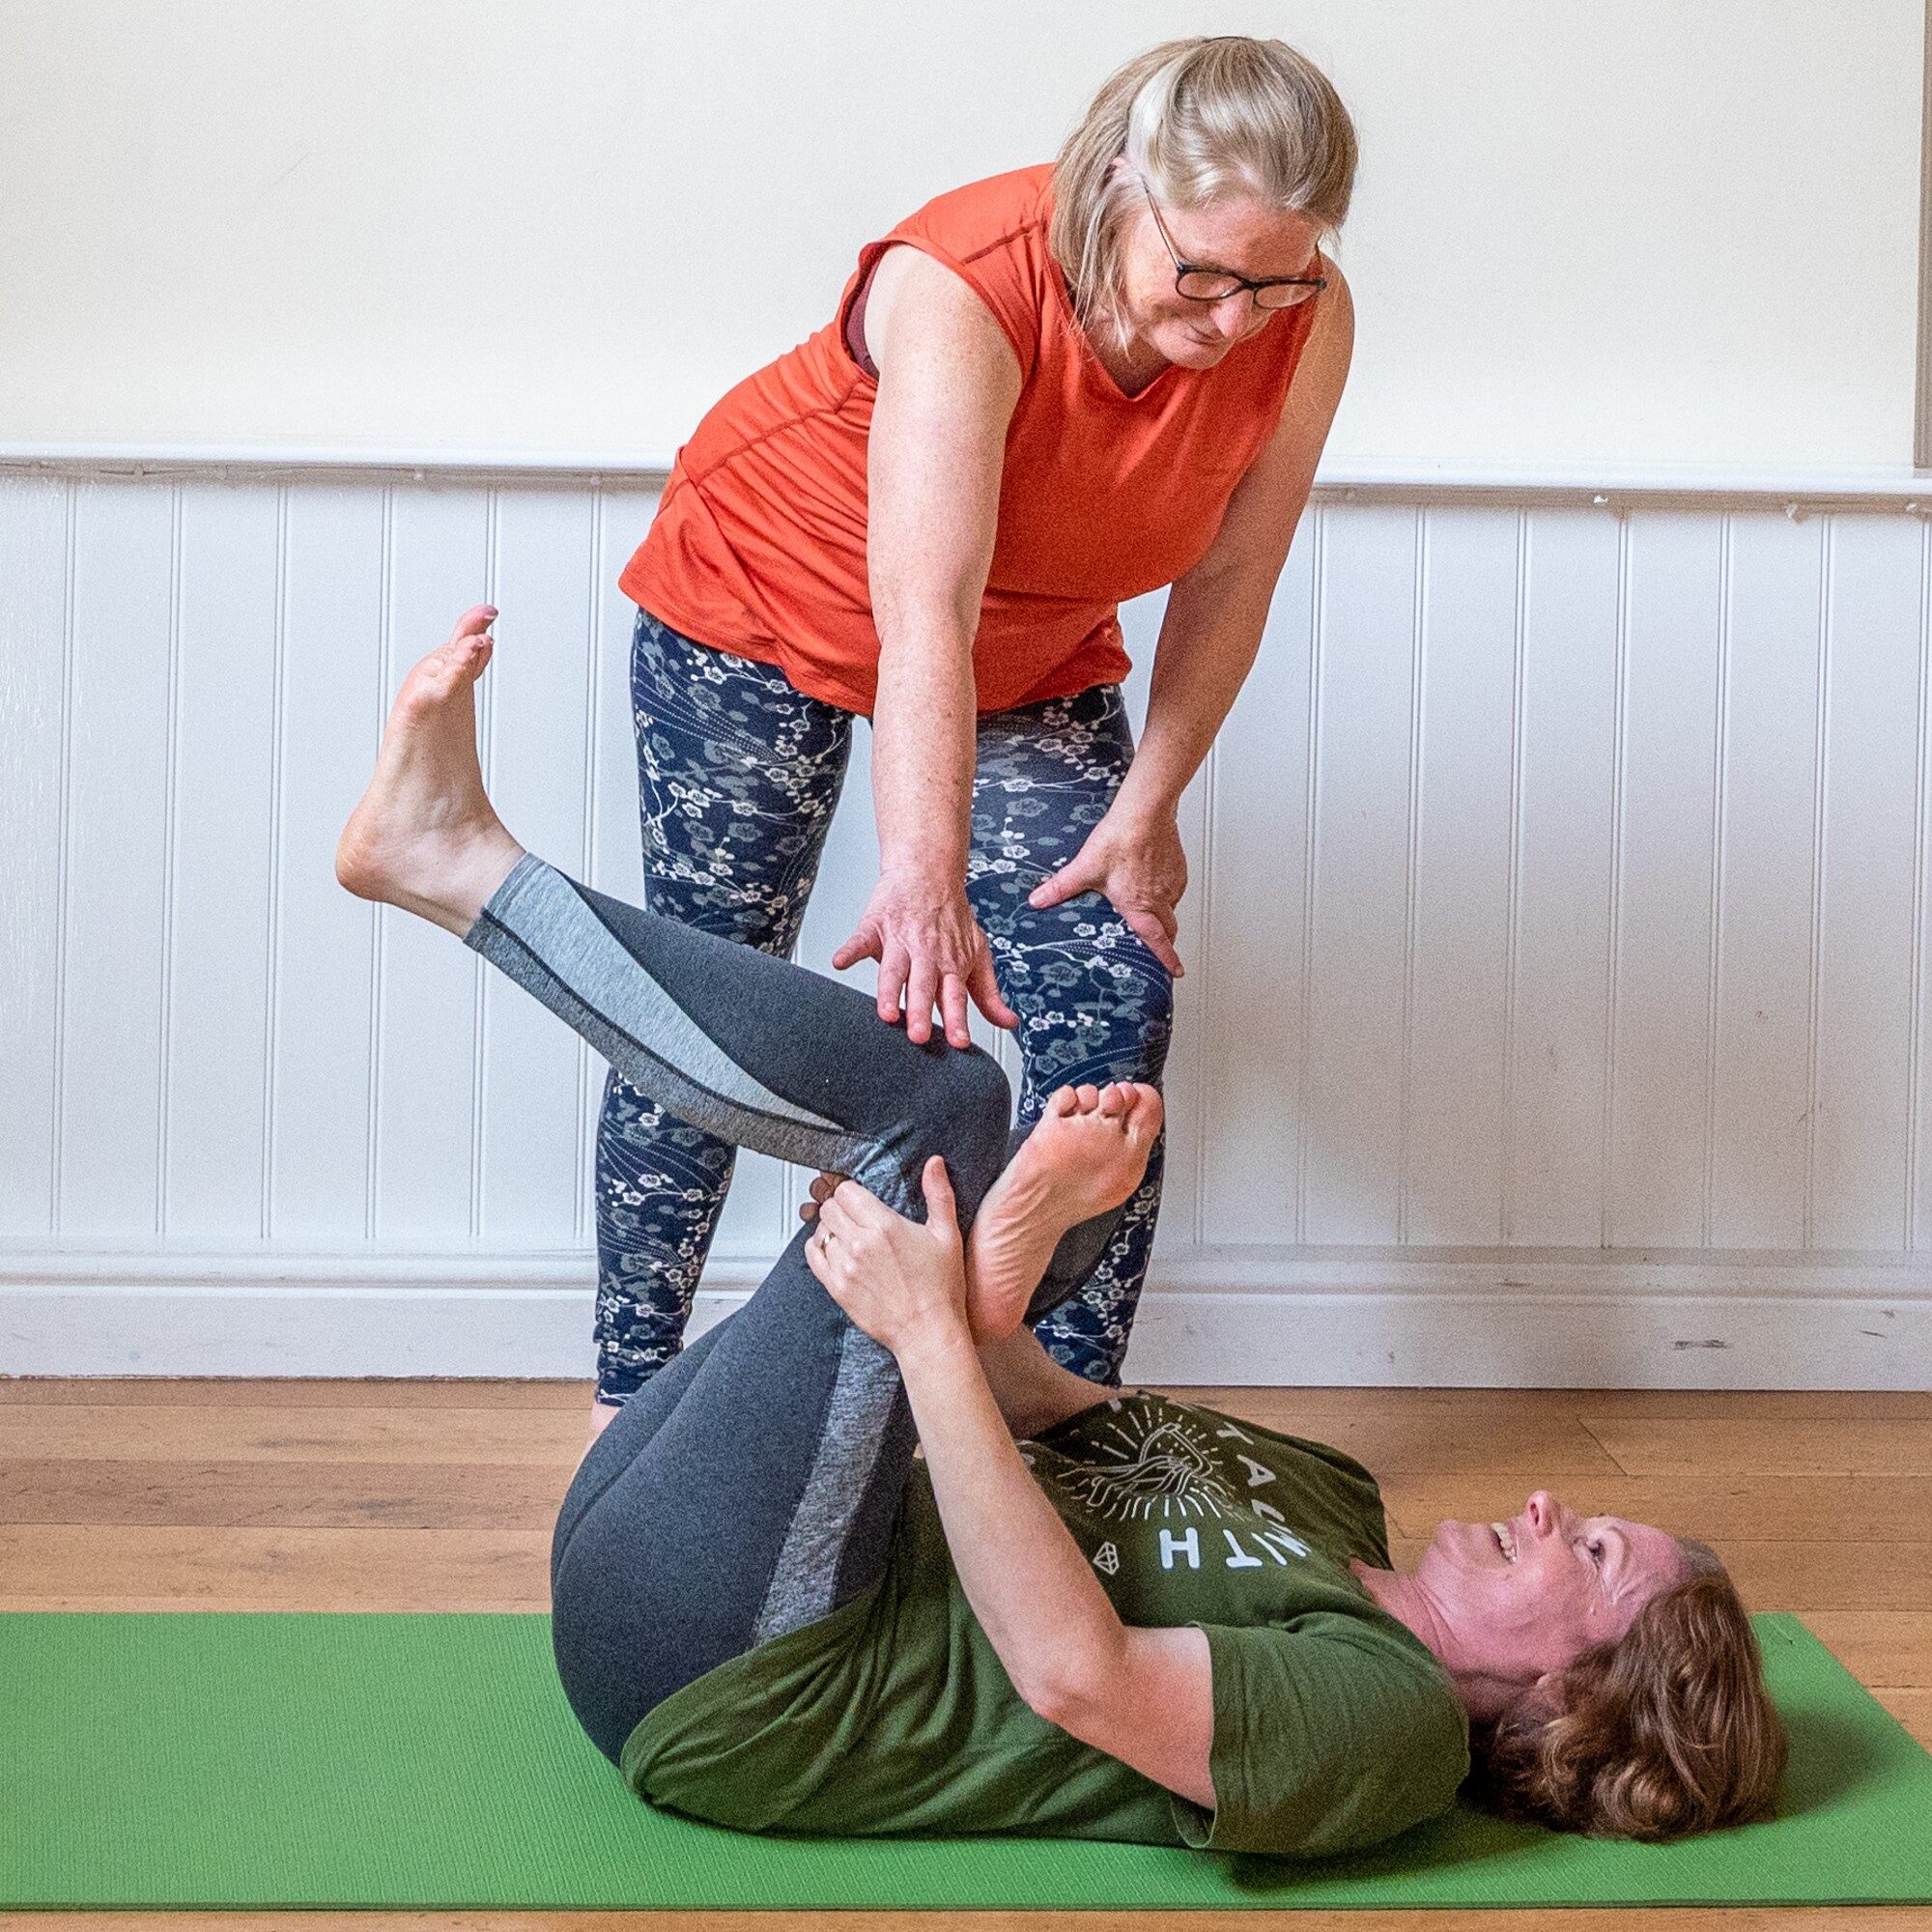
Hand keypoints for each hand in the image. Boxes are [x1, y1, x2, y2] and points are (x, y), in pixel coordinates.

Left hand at [803, 1158, 969, 1356]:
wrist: (928, 1332)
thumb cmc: (941, 1288)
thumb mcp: (947, 1235)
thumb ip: (938, 1194)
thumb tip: (934, 1163)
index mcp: (884, 1225)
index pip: (847, 1191)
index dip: (852, 1191)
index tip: (859, 1198)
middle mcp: (860, 1243)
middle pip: (830, 1207)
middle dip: (841, 1207)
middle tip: (854, 1216)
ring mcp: (845, 1266)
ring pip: (820, 1230)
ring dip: (831, 1228)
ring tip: (848, 1236)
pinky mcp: (836, 1287)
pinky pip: (813, 1255)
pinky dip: (819, 1248)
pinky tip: (835, 1252)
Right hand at [832, 874, 1018, 1046]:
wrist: (928, 873)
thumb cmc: (951, 918)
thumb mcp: (977, 954)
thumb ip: (988, 994)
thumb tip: (1008, 1023)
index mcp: (950, 965)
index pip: (955, 997)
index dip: (957, 1019)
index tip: (959, 1042)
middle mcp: (926, 955)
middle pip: (922, 986)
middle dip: (920, 1011)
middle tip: (917, 1035)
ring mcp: (900, 940)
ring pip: (894, 969)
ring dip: (889, 990)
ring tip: (885, 1012)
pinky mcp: (875, 926)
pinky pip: (861, 939)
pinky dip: (850, 949)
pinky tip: (840, 961)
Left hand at [1028, 804, 1187, 976]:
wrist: (1145, 812)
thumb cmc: (1121, 838)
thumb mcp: (1084, 867)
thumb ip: (1060, 887)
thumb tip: (1038, 900)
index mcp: (1139, 906)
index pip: (1157, 941)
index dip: (1167, 959)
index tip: (1175, 970)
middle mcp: (1160, 898)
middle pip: (1169, 928)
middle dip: (1167, 941)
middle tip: (1163, 947)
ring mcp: (1171, 883)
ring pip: (1172, 907)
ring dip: (1164, 914)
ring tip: (1151, 911)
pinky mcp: (1178, 867)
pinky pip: (1175, 887)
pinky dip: (1167, 891)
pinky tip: (1153, 881)